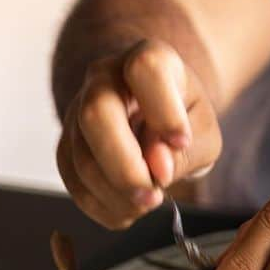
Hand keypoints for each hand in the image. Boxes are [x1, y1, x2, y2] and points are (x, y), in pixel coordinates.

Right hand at [56, 39, 221, 229]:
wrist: (153, 118)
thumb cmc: (183, 119)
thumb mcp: (203, 131)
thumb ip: (187, 149)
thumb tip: (158, 169)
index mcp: (149, 60)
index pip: (146, 68)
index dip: (164, 112)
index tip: (181, 142)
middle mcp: (105, 77)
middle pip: (97, 113)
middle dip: (125, 167)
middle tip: (153, 196)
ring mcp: (78, 110)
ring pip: (82, 157)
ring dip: (117, 195)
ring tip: (148, 202)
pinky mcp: (66, 146)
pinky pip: (74, 182)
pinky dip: (103, 206)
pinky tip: (129, 209)